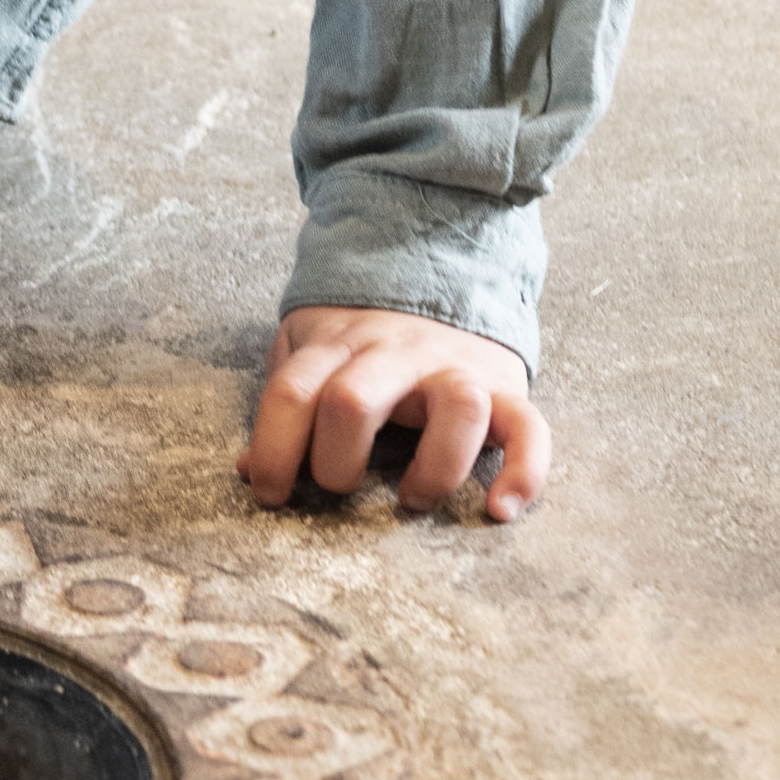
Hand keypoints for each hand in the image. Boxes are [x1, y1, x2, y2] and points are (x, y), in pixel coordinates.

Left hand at [238, 306, 549, 521]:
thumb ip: (284, 407)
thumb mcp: (309, 352)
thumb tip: (249, 472)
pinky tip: (500, 509)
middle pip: (354, 401)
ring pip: (456, 407)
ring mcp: (455, 367)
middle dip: (336, 462)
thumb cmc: (362, 338)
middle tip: (340, 486)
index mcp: (338, 344)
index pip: (291, 392)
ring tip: (411, 498)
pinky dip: (524, 472)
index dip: (272, 450)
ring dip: (431, 469)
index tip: (271, 493)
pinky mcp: (506, 387)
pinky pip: (530, 428)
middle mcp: (396, 352)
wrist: (440, 269)